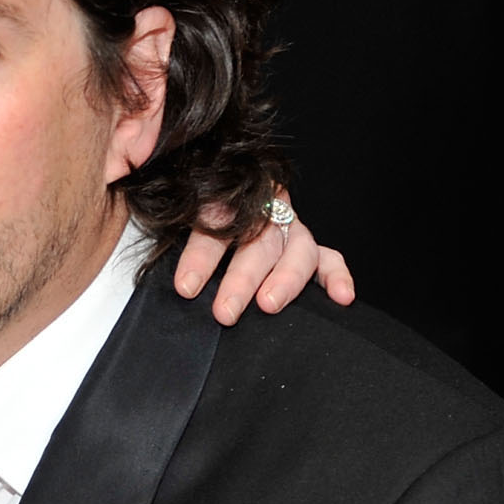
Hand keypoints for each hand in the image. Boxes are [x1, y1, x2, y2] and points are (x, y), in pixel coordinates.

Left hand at [173, 195, 355, 324]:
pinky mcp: (308, 247)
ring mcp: (289, 227)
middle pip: (258, 240)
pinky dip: (337, 276)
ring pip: (296, 248)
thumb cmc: (194, 212)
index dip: (201, 256)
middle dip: (241, 278)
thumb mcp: (176, 209)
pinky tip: (342, 297)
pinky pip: (329, 259)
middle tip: (224, 311)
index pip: (216, 222)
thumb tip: (161, 256)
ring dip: (285, 278)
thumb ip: (170, 219)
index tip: (186, 287)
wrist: (220, 192)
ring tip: (269, 304)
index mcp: (229, 193)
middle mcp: (265, 208)